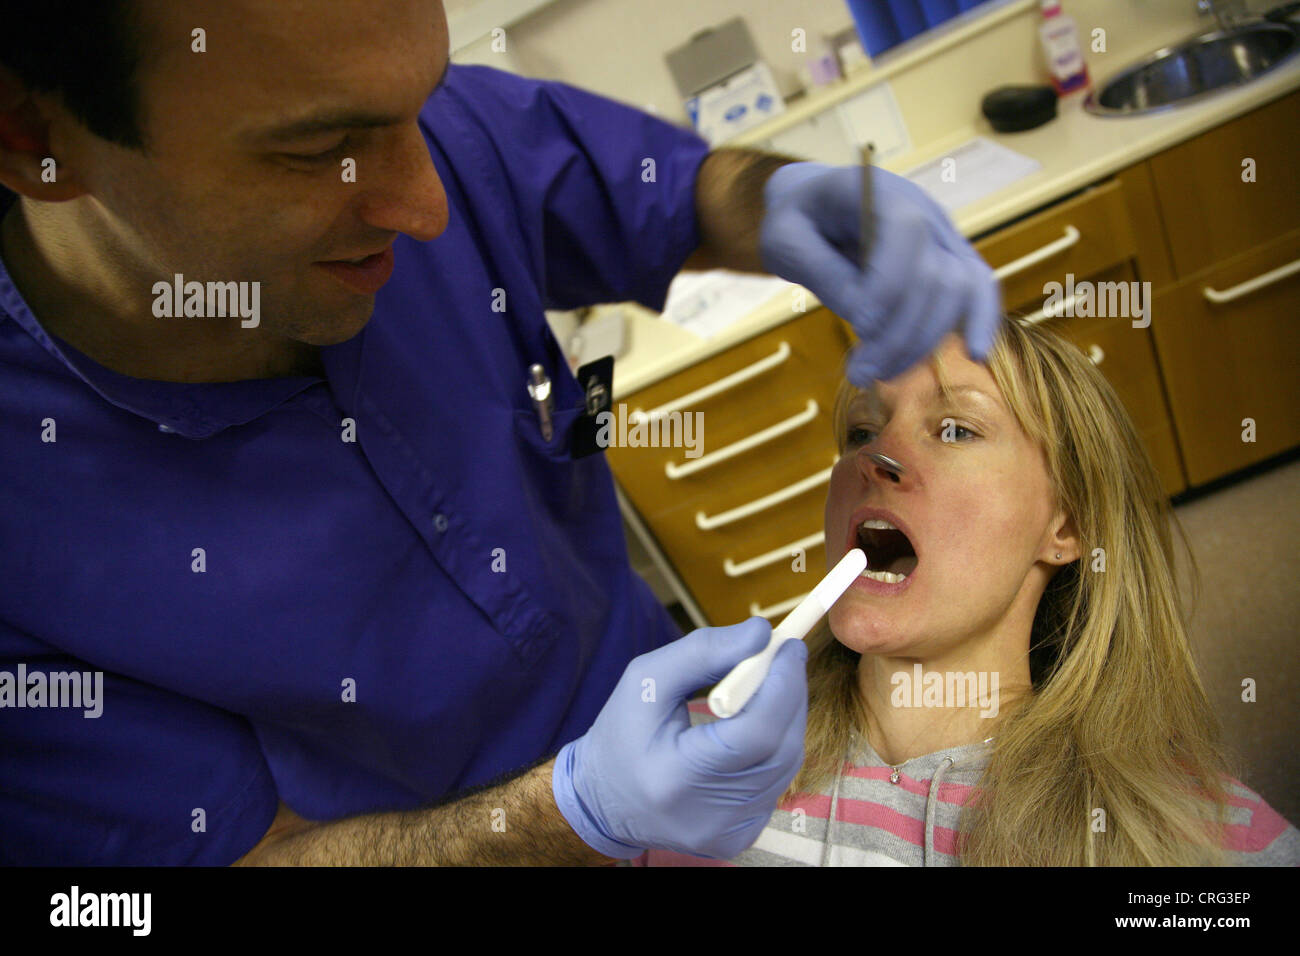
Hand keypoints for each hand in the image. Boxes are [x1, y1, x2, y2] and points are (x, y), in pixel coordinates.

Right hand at [552, 617, 806, 859]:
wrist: (604, 801)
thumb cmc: (622, 733)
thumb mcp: (646, 680)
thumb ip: (703, 652)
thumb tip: (761, 633)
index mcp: (676, 777)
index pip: (754, 734)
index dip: (782, 686)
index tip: (788, 647)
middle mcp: (708, 816)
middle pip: (779, 749)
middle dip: (790, 695)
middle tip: (784, 657)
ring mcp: (727, 834)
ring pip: (785, 765)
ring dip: (785, 718)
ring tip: (765, 687)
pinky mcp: (738, 840)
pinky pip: (775, 783)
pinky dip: (774, 748)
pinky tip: (754, 729)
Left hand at [759, 161, 1000, 385]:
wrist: (814, 206)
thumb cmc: (795, 221)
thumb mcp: (785, 241)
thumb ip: (821, 271)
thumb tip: (864, 317)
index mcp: (876, 191)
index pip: (905, 231)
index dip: (889, 283)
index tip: (858, 326)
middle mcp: (921, 209)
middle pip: (933, 273)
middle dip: (898, 332)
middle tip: (858, 372)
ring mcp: (941, 235)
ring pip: (956, 290)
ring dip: (921, 341)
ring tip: (878, 373)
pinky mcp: (949, 261)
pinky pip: (979, 287)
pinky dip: (982, 319)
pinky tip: (976, 354)